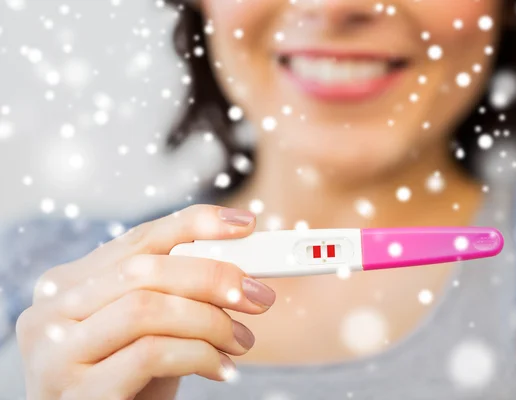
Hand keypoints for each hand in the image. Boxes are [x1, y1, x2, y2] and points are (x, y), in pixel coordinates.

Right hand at [15, 205, 274, 399]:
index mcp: (69, 284)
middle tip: (258, 295)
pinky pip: (151, 355)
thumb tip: (238, 268)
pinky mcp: (76, 393)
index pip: (139, 239)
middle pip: (144, 270)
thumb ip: (175, 294)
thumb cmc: (127, 380)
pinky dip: (199, 355)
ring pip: (147, 309)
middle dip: (212, 276)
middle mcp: (52, 311)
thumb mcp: (148, 328)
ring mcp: (57, 353)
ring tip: (241, 340)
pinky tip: (221, 368)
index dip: (195, 224)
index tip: (244, 224)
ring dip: (211, 321)